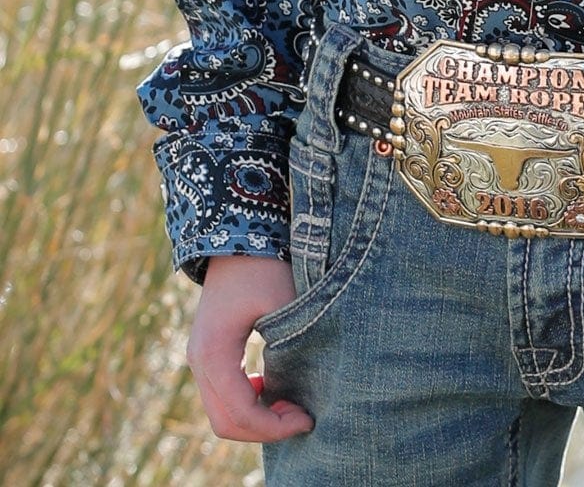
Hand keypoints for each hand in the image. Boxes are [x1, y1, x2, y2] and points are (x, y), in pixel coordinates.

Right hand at [187, 254, 314, 443]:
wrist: (237, 234)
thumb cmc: (264, 266)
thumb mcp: (284, 305)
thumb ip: (291, 348)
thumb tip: (305, 390)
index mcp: (214, 352)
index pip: (240, 412)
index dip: (274, 426)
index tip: (306, 420)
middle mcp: (198, 360)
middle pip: (224, 422)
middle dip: (264, 429)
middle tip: (300, 417)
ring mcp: (198, 357)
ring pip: (220, 412)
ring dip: (255, 418)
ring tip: (290, 406)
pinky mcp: (207, 352)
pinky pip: (221, 395)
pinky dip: (246, 403)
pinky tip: (272, 389)